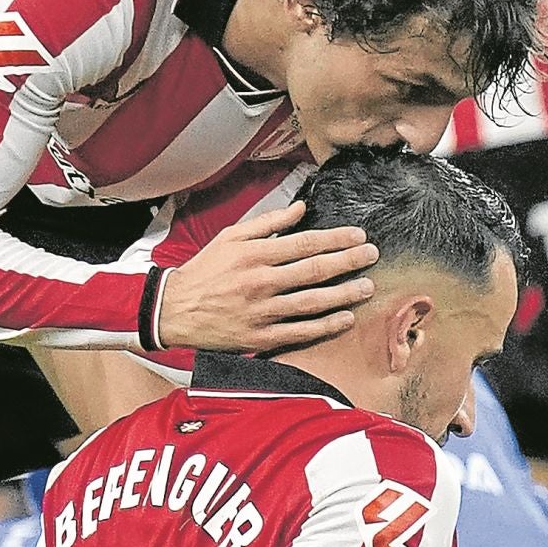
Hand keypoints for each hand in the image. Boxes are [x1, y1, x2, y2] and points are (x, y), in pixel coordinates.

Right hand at [156, 200, 377, 351]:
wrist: (174, 311)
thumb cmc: (205, 271)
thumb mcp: (230, 237)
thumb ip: (267, 223)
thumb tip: (300, 209)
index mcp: (254, 254)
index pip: (305, 242)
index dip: (336, 238)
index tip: (359, 236)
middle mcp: (261, 282)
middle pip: (314, 270)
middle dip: (349, 262)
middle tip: (372, 255)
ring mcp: (262, 312)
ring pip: (312, 302)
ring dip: (344, 294)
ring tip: (367, 287)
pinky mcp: (260, 337)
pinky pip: (300, 331)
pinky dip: (325, 325)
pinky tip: (346, 318)